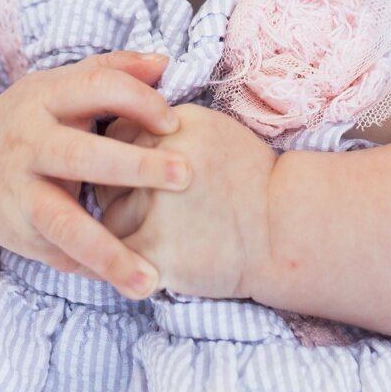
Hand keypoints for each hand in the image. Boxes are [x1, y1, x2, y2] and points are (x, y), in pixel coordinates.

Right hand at [0, 51, 190, 299]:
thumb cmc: (35, 121)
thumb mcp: (61, 87)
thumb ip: (112, 72)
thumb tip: (164, 63)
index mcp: (45, 99)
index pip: (95, 87)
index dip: (138, 100)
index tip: (176, 123)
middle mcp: (28, 144)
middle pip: (79, 154)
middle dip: (133, 165)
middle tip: (185, 176)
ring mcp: (19, 193)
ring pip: (62, 222)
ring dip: (107, 252)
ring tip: (149, 279)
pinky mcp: (17, 234)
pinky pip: (60, 255)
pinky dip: (95, 271)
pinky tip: (130, 283)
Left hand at [95, 103, 276, 301]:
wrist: (285, 231)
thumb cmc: (250, 182)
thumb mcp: (212, 131)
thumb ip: (165, 128)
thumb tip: (115, 134)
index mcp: (173, 127)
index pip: (115, 136)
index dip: (123, 157)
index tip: (141, 173)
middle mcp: (160, 163)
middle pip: (105, 177)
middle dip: (118, 192)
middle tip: (152, 208)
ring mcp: (156, 209)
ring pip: (108, 220)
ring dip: (123, 231)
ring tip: (163, 235)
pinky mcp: (156, 251)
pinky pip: (113, 259)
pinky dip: (118, 264)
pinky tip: (137, 263)